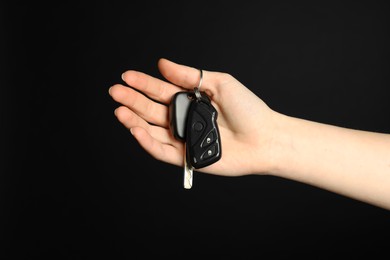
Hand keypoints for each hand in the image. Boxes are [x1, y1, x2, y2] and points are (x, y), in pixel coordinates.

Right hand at [109, 58, 276, 175]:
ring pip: (152, 130)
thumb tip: (163, 64)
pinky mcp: (186, 157)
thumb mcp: (219, 83)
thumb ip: (189, 76)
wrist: (265, 138)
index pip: (161, 91)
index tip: (126, 76)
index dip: (143, 84)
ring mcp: (184, 139)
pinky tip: (136, 130)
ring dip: (134, 121)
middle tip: (115, 92)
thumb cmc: (248, 110)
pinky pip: (162, 151)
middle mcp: (184, 119)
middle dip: (132, 100)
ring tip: (120, 110)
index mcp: (190, 100)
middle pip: (152, 110)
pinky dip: (147, 142)